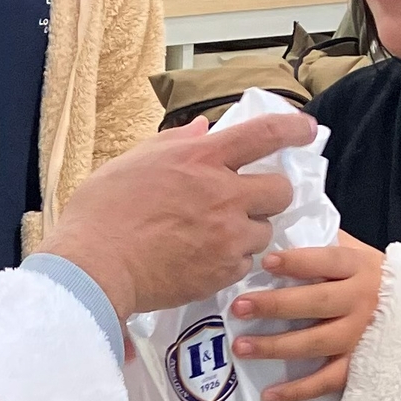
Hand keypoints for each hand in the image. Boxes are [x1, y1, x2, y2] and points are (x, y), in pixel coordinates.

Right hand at [44, 107, 316, 324]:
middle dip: (270, 195)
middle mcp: (222, 193)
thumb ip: (172, 143)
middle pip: (280, 190)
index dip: (293, 129)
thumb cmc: (101, 212)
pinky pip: (244, 264)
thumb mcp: (132, 162)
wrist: (94, 267)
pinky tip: (203, 261)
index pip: (264, 134)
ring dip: (249, 232)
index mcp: (200, 158)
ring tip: (216, 238)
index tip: (307, 130)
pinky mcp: (222, 271)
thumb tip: (201, 129)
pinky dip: (230, 262)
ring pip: (264, 231)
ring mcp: (226, 235)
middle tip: (250, 202)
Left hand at [230, 233, 386, 400]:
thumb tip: (283, 231)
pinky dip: (298, 390)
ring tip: (241, 347)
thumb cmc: (378, 280)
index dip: (297, 262)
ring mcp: (361, 337)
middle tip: (240, 307)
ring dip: (276, 347)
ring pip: (316, 343)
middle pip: (316, 302)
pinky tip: (268, 394)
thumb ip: (328, 244)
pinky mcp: (360, 367)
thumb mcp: (360, 254)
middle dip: (275, 304)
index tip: (266, 262)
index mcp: (361, 268)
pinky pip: (327, 381)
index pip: (328, 260)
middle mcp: (362, 301)